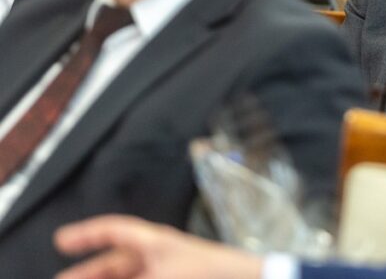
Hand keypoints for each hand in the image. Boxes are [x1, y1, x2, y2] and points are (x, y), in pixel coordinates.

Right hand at [54, 215, 263, 278]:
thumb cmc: (207, 270)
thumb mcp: (159, 276)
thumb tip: (97, 275)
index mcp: (154, 241)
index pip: (114, 230)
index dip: (87, 234)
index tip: (61, 240)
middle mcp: (156, 255)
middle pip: (114, 262)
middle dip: (88, 272)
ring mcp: (164, 271)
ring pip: (126, 276)